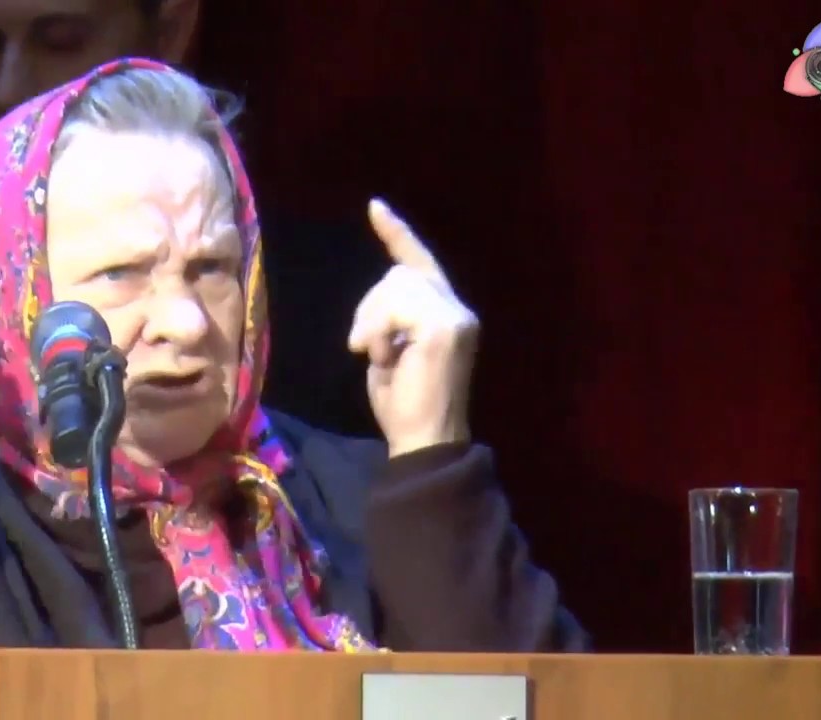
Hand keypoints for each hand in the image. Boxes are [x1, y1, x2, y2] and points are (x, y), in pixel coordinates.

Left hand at [347, 199, 479, 457]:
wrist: (424, 440)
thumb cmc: (404, 406)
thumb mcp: (391, 350)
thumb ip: (391, 317)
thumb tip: (379, 301)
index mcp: (448, 313)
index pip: (418, 262)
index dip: (396, 234)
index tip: (375, 207)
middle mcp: (459, 309)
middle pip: (399, 272)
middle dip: (370, 305)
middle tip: (362, 347)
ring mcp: (456, 316)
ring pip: (395, 285)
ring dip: (372, 320)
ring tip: (376, 356)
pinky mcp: (446, 325)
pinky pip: (394, 306)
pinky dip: (378, 331)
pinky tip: (382, 357)